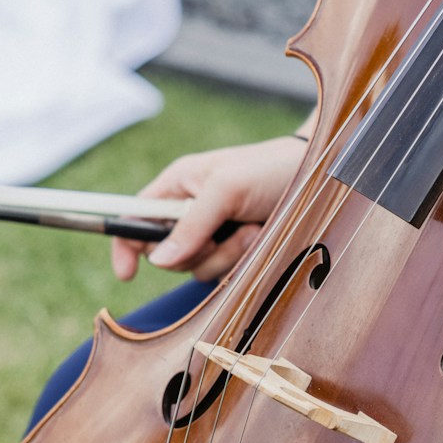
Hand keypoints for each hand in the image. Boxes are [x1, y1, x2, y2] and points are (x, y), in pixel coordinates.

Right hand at [111, 135, 304, 281]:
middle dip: (193, 250)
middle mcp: (189, 212)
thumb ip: (190, 224)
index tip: (127, 273)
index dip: (126, 245)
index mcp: (177, 186)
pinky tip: (258, 237)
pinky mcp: (234, 250)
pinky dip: (240, 260)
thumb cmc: (268, 169)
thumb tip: (158, 261)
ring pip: (196, 268)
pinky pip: (222, 273)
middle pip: (166, 254)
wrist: (316, 177)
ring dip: (225, 254)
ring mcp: (212, 233)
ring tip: (250, 229)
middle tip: (220, 232)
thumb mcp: (225, 189)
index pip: (134, 219)